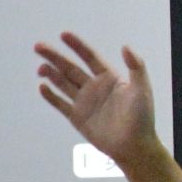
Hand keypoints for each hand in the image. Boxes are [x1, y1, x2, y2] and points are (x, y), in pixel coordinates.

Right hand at [35, 32, 160, 169]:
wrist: (135, 147)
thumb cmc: (142, 118)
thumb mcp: (142, 89)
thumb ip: (136, 66)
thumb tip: (125, 46)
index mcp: (109, 77)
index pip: (89, 57)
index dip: (77, 45)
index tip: (64, 35)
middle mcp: (94, 87)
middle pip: (70, 68)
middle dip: (55, 56)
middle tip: (38, 46)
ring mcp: (85, 102)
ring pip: (63, 83)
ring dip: (51, 74)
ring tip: (41, 67)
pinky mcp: (77, 117)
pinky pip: (61, 104)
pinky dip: (51, 96)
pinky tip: (42, 86)